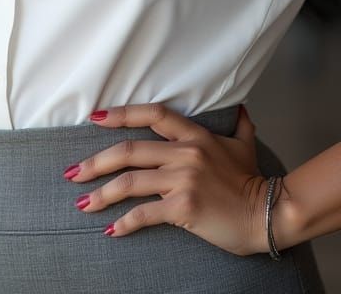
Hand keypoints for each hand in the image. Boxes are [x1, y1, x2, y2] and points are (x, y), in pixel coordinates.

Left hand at [66, 101, 270, 256]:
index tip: (95, 118)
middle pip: (129, 150)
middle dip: (95, 162)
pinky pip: (144, 213)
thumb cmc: (253, 182)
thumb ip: (239, 126)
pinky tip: (111, 231)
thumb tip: (242, 109)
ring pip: (129, 182)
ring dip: (101, 194)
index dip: (121, 114)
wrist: (269, 214)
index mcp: (195, 135)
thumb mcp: (244, 146)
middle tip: (72, 172)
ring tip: (82, 203)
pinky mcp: (183, 206)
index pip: (152, 115)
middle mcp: (185, 153)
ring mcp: (183, 179)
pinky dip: (124, 223)